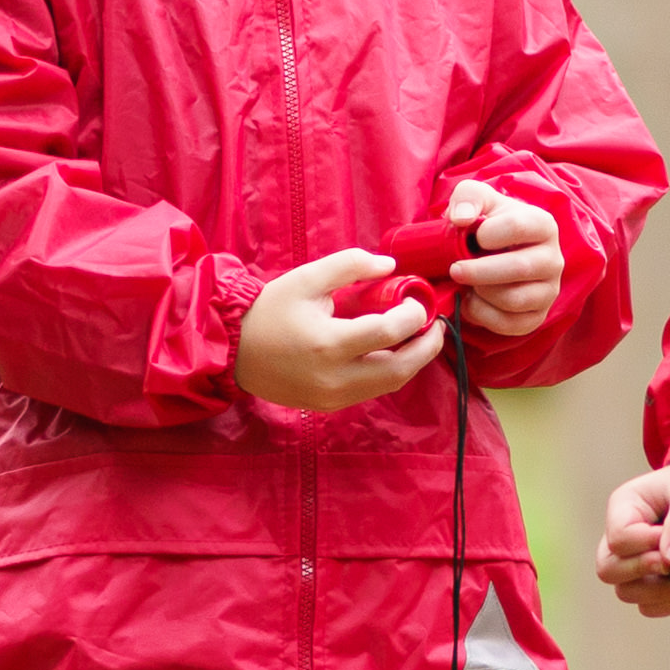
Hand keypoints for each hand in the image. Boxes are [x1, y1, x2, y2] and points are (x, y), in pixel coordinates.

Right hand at [237, 247, 445, 410]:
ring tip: (420, 337)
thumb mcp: (308, 278)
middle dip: (426, 348)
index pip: (389, 332)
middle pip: (400, 369)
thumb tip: (391, 266)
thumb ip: (351, 265)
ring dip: (412, 362)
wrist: (233, 349)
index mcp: (329, 344)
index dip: (413, 315)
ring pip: (389, 384)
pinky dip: (389, 372)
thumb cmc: (270, 310)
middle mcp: (335, 378)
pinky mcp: (329, 405)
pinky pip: (371, 391)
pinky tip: (393, 351)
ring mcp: (333, 397)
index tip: (417, 300)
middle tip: (437, 326)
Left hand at [438, 177, 564, 341]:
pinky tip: (472, 300)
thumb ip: (467, 197)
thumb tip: (460, 218)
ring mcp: (549, 291)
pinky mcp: (537, 316)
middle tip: (455, 270)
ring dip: (481, 293)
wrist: (496, 252)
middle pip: (518, 268)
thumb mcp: (477, 199)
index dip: (487, 234)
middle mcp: (553, 259)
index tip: (472, 236)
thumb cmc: (487, 222)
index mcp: (543, 225)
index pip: (517, 227)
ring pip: (513, 300)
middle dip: (479, 271)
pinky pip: (510, 324)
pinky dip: (483, 315)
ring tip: (467, 283)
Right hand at [596, 455, 669, 617]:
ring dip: (656, 590)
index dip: (646, 545)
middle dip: (644, 571)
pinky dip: (666, 603)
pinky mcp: (652, 579)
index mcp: (624, 508)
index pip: (619, 539)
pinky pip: (647, 605)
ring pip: (625, 591)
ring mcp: (635, 560)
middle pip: (608, 569)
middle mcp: (622, 536)